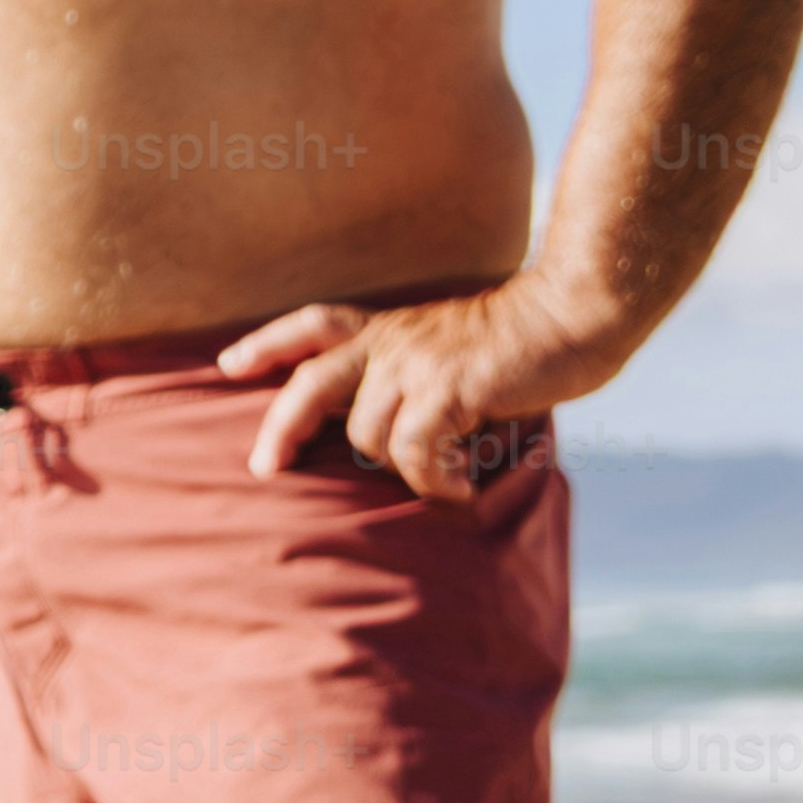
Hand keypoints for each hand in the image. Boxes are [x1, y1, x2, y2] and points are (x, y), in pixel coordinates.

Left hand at [218, 284, 607, 503]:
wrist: (573, 314)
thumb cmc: (522, 343)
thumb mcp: (451, 349)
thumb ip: (417, 378)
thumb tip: (391, 435)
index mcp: (390, 328)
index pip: (313, 324)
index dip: (268, 343)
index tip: (229, 366)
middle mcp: (393, 341)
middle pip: (313, 383)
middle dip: (280, 427)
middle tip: (265, 468)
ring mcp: (418, 361)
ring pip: (368, 432)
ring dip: (398, 469)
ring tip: (440, 482)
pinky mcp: (451, 385)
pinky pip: (417, 447)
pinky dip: (433, 478)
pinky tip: (458, 488)